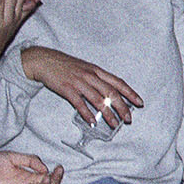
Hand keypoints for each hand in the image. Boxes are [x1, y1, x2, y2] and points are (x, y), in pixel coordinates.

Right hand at [18, 47, 142, 128]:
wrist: (44, 60)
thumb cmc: (67, 66)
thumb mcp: (86, 68)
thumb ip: (98, 79)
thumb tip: (110, 93)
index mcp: (97, 71)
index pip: (119, 82)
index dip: (130, 93)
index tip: (139, 103)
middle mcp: (91, 76)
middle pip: (111, 93)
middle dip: (122, 107)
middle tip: (128, 119)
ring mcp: (79, 82)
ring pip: (98, 100)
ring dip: (107, 113)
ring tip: (114, 124)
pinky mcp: (67, 89)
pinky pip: (79, 103)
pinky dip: (87, 113)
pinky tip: (93, 121)